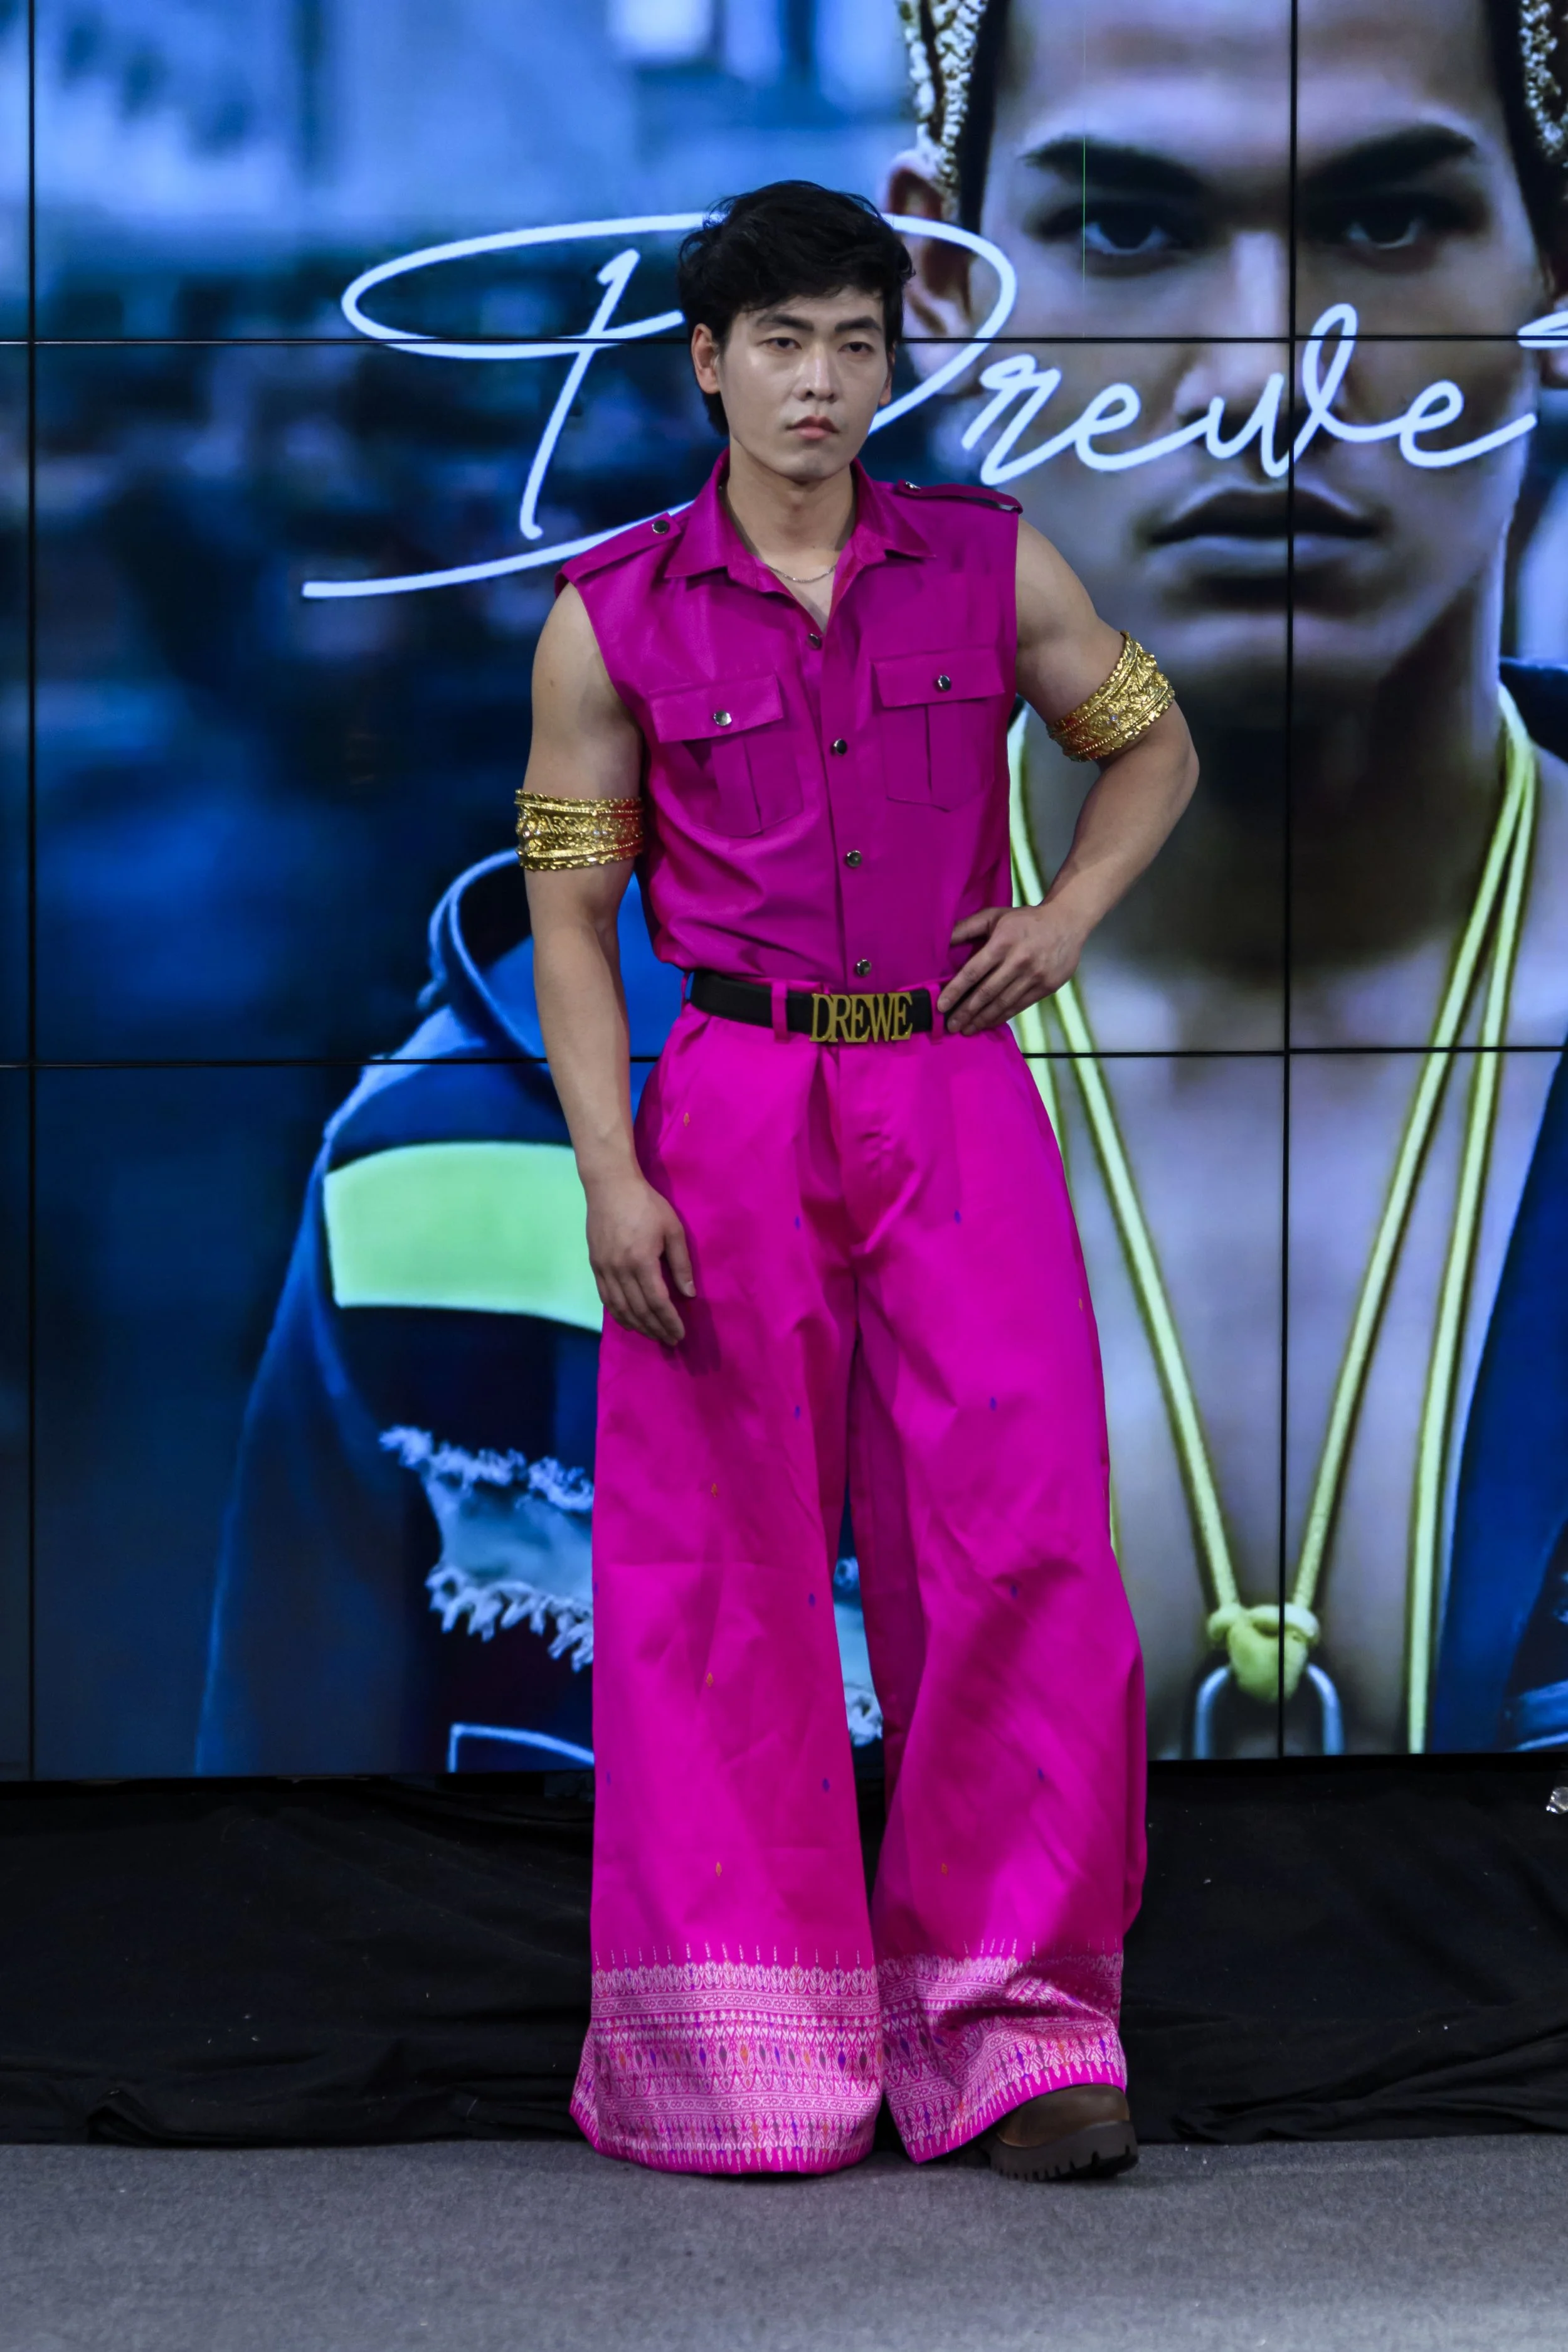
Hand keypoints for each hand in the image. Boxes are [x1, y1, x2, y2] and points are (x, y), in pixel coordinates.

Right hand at [585, 1172, 694, 1344]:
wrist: (609, 1186)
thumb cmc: (646, 1204)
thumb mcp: (673, 1229)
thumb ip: (681, 1264)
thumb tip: (689, 1293)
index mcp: (641, 1261)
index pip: (657, 1302)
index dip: (669, 1321)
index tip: (679, 1334)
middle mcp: (620, 1270)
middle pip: (639, 1310)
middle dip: (656, 1329)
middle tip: (670, 1340)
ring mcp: (604, 1269)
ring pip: (620, 1308)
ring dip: (638, 1326)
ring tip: (653, 1335)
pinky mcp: (595, 1265)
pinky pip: (606, 1298)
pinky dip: (618, 1314)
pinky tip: (629, 1320)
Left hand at [938, 902, 1085, 1033]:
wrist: (1066, 922)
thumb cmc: (1024, 920)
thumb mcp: (994, 916)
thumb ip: (967, 927)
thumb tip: (940, 940)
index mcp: (1003, 942)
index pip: (974, 971)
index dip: (956, 991)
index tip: (942, 1006)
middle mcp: (1018, 961)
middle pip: (987, 992)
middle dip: (966, 1012)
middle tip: (951, 1026)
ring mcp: (1034, 976)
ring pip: (1003, 1003)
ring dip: (982, 1019)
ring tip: (967, 1029)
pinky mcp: (1046, 987)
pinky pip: (1019, 1006)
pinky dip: (1002, 1017)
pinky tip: (988, 1023)